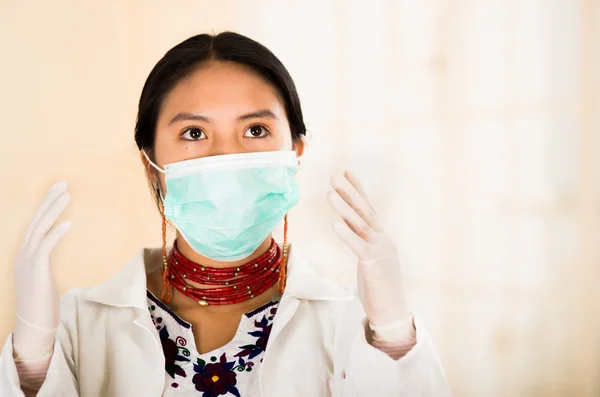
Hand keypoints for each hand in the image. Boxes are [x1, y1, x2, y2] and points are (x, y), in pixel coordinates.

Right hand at [13, 181, 70, 359]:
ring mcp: (28, 263)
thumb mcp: (45, 276)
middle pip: (36, 221)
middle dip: (49, 201)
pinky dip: (56, 234)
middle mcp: (23, 255)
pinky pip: (45, 248)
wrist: (34, 325)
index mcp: (26, 254)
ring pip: (40, 229)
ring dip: (53, 211)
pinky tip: (68, 224)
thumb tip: (60, 243)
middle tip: (63, 184)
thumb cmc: (42, 302)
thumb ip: (48, 259)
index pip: (35, 223)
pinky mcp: (37, 272)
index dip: (45, 205)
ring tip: (66, 195)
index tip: (58, 190)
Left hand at [328, 171, 411, 334]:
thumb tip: (348, 225)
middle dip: (350, 191)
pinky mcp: (374, 264)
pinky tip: (334, 224)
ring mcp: (381, 250)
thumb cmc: (379, 287)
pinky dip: (346, 234)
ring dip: (344, 207)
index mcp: (382, 238)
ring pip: (361, 224)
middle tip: (335, 175)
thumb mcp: (370, 259)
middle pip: (364, 211)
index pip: (369, 209)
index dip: (358, 189)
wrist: (393, 312)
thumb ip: (362, 241)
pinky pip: (358, 246)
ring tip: (330, 192)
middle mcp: (383, 240)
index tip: (348, 172)